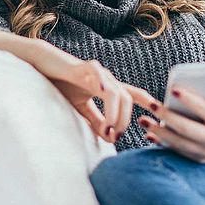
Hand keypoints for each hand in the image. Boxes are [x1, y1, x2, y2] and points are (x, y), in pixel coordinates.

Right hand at [30, 47, 155, 143]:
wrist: (44, 67)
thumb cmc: (62, 85)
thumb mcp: (81, 108)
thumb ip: (96, 120)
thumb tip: (110, 136)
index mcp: (108, 89)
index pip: (133, 96)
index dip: (148, 104)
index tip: (160, 117)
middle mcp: (108, 80)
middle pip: (127, 99)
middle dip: (125, 120)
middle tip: (116, 137)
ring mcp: (98, 72)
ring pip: (116, 92)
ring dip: (115, 113)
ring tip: (109, 128)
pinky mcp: (84, 67)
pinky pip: (98, 74)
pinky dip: (103, 83)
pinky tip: (102, 92)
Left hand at [137, 86, 204, 162]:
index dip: (190, 100)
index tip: (174, 89)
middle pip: (188, 129)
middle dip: (167, 116)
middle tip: (151, 104)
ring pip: (179, 143)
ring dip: (158, 132)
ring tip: (143, 120)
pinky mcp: (198, 159)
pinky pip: (177, 151)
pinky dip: (161, 143)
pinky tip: (149, 133)